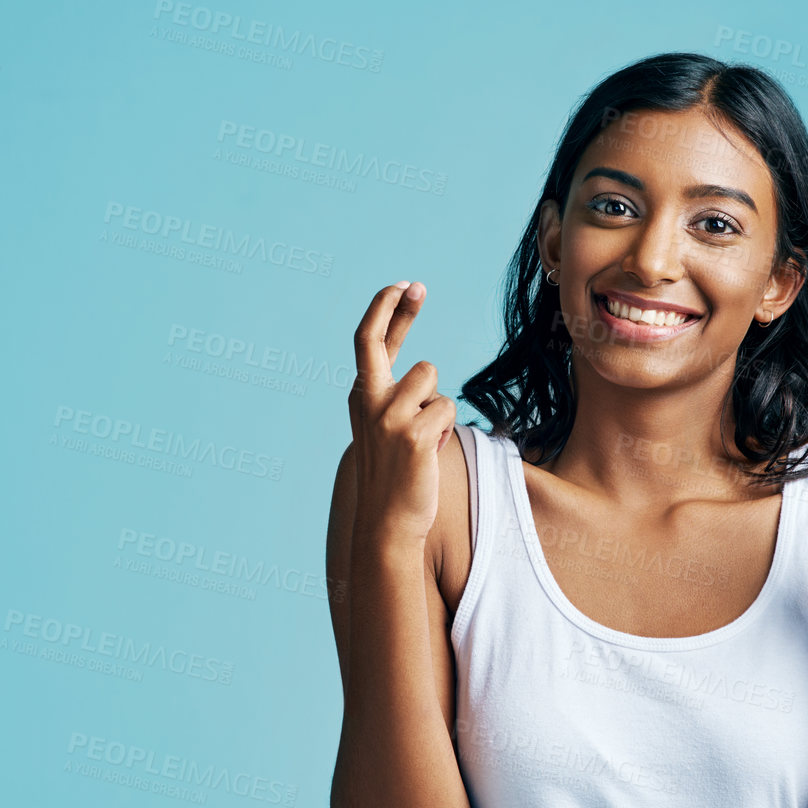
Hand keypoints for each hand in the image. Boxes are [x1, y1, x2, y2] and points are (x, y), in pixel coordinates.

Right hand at [348, 281, 456, 546]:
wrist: (387, 521)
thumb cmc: (396, 476)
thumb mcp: (388, 430)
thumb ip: (399, 398)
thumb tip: (425, 372)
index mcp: (361, 397)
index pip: (369, 342)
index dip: (385, 310)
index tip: (403, 285)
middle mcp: (367, 400)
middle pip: (382, 342)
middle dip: (397, 308)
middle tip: (416, 285)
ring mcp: (388, 416)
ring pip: (432, 380)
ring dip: (438, 407)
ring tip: (425, 438)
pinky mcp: (413, 434)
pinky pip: (447, 410)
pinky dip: (445, 430)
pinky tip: (430, 453)